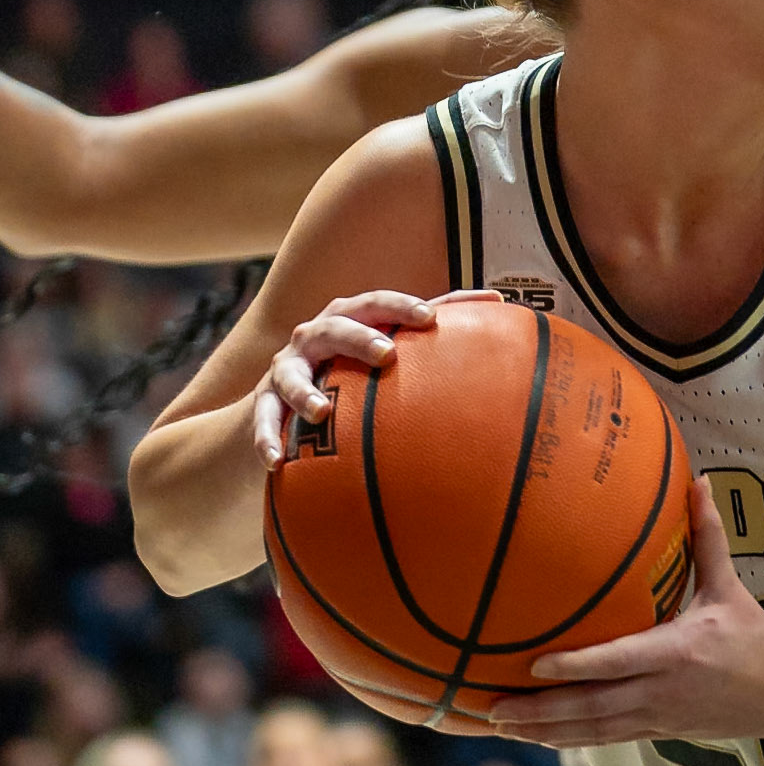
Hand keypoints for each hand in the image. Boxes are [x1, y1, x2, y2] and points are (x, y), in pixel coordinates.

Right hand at [252, 289, 503, 468]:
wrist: (285, 399)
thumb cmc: (354, 367)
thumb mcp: (388, 349)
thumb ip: (434, 334)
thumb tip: (500, 307)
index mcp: (350, 318)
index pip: (377, 303)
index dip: (402, 306)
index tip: (431, 318)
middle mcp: (315, 337)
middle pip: (335, 327)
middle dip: (359, 337)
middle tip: (387, 354)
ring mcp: (286, 369)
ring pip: (289, 373)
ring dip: (303, 390)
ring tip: (319, 412)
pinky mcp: (263, 403)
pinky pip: (261, 421)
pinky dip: (266, 438)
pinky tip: (276, 461)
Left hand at [486, 478, 763, 746]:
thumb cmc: (754, 635)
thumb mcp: (729, 586)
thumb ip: (709, 536)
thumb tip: (699, 480)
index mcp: (678, 652)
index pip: (619, 661)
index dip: (576, 666)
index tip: (534, 663)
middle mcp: (662, 691)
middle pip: (592, 707)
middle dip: (539, 710)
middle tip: (491, 707)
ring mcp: (657, 718)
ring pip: (591, 730)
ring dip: (543, 731)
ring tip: (496, 725)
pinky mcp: (655, 733)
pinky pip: (603, 739)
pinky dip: (566, 740)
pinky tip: (535, 736)